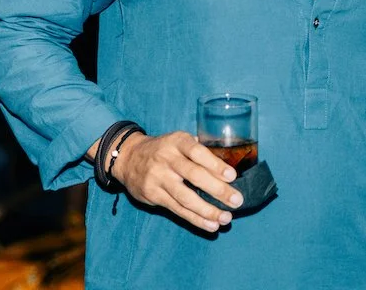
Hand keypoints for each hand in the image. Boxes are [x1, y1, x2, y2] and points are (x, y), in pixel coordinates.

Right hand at [108, 130, 242, 231]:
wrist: (128, 157)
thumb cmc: (164, 149)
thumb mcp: (178, 141)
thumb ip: (199, 151)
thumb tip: (229, 168)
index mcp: (177, 141)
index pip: (197, 152)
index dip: (215, 164)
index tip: (232, 176)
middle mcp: (166, 159)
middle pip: (194, 176)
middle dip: (218, 190)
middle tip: (237, 200)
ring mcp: (158, 178)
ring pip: (186, 198)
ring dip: (208, 210)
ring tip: (226, 218)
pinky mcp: (153, 195)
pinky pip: (177, 210)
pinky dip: (196, 219)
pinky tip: (211, 225)